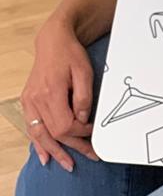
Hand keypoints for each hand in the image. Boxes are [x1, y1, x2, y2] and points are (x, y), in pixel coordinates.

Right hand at [20, 18, 98, 171]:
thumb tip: (82, 120)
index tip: (93, 132)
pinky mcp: (28, 101)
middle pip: (53, 133)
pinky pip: (31, 128)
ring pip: (39, 135)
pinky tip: (44, 155)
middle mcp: (36, 100)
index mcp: (50, 93)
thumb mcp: (84, 72)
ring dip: (53, 151)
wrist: (53, 41)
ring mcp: (29, 102)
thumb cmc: (70, 54)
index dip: (80, 133)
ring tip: (66, 163)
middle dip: (72, 147)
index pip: (64, 125)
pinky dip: (38, 143)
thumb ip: (83, 98)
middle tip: (90, 155)